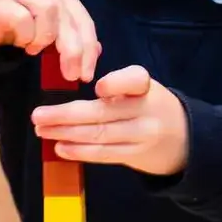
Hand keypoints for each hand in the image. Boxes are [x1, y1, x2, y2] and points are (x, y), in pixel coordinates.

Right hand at [0, 0, 99, 81]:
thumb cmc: (15, 24)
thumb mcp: (46, 32)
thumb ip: (69, 38)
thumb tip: (96, 51)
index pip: (84, 21)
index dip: (88, 49)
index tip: (86, 75)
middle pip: (70, 20)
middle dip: (73, 52)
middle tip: (70, 75)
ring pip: (49, 15)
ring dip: (44, 40)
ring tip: (33, 50)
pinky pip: (24, 21)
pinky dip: (25, 37)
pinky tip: (20, 42)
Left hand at [31, 65, 187, 176]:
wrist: (185, 139)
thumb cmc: (150, 106)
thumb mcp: (141, 87)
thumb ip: (115, 81)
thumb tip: (73, 65)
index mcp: (145, 87)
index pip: (133, 80)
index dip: (116, 84)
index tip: (97, 88)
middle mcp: (146, 110)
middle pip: (103, 113)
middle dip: (65, 115)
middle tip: (37, 115)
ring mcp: (142, 136)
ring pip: (99, 135)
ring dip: (66, 134)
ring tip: (42, 130)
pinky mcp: (136, 155)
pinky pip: (104, 154)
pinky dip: (80, 151)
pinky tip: (60, 147)